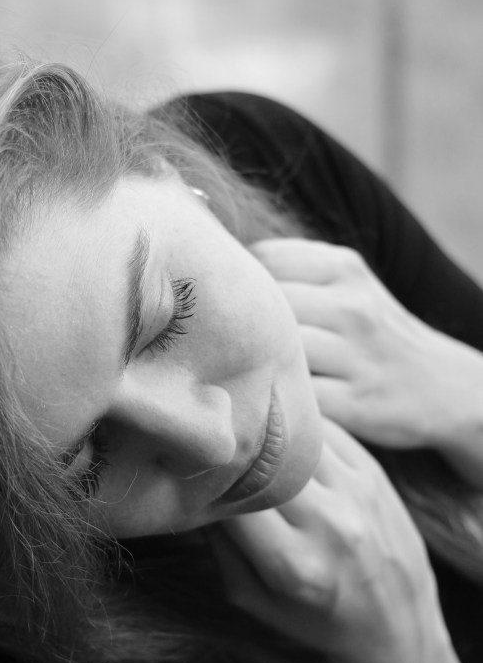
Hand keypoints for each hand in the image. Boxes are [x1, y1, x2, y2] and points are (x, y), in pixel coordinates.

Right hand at [210, 418, 437, 662]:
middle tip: (210, 437)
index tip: (191, 467)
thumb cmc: (315, 618)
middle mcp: (330, 525)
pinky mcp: (374, 473)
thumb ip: (219, 549)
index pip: (233, 497)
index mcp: (293, 565)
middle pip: (264, 460)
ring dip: (264, 427)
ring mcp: (356, 494)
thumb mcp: (252, 600)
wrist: (399, 626)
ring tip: (240, 423)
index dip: (207, 476)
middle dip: (232, 446)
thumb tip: (193, 492)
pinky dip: (297, 423)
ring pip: (295, 436)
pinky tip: (279, 428)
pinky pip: (327, 430)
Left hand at [250, 237, 482, 448]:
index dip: (240, 282)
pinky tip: (271, 400)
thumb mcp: (348, 284)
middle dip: (242, 326)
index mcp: (344, 268)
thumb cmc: (371, 333)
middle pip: (268, 306)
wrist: (443, 386)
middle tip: (227, 343)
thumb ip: (294, 271)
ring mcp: (358, 356)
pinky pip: (299, 398)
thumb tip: (219, 268)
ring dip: (257, 365)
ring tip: (245, 372)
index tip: (232, 302)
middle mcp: (353, 307)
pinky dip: (278, 400)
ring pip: (282, 352)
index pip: (265, 259)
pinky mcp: (358, 403)